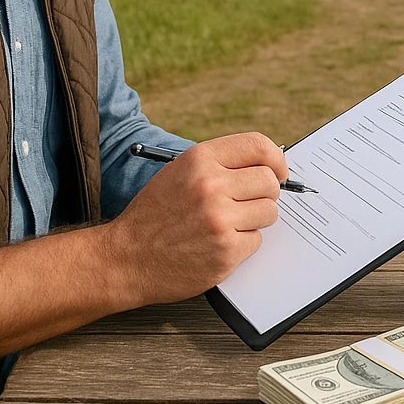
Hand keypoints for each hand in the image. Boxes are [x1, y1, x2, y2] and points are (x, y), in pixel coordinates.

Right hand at [106, 132, 287, 306]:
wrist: (125, 258)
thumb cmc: (155, 214)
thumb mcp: (180, 172)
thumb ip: (219, 164)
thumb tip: (265, 164)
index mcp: (200, 159)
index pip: (258, 145)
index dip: (275, 159)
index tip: (278, 171)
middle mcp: (211, 185)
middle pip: (269, 181)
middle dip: (266, 193)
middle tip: (249, 203)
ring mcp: (219, 219)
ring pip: (268, 212)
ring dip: (255, 220)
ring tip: (229, 224)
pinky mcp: (225, 251)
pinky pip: (256, 241)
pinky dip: (242, 244)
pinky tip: (218, 244)